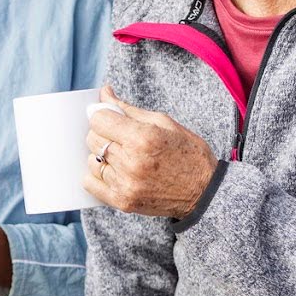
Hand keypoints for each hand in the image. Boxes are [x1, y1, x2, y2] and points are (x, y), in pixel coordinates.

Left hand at [84, 86, 218, 218]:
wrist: (204, 191)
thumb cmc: (187, 153)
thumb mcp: (163, 122)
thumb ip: (128, 109)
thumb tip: (103, 93)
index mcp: (143, 137)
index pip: (99, 119)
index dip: (102, 115)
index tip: (110, 118)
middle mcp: (131, 162)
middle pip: (93, 139)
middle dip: (103, 134)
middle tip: (121, 137)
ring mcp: (125, 184)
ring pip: (91, 161)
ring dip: (102, 156)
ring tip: (123, 156)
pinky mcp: (122, 202)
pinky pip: (90, 184)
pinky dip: (97, 175)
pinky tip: (114, 171)